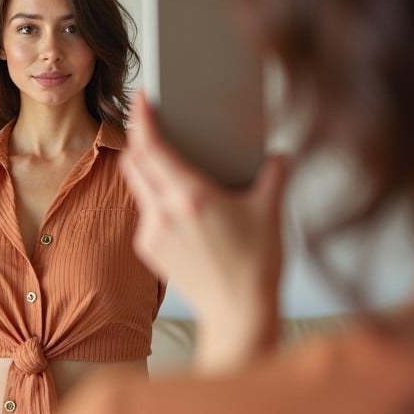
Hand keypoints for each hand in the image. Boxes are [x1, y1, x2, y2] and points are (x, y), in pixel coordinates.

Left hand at [121, 92, 290, 373]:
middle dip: (138, 137)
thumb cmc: (257, 266)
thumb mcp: (271, 213)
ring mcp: (152, 232)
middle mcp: (164, 212)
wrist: (239, 315)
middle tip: (150, 121)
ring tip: (166, 159)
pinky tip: (177, 201)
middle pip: (134, 161)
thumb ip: (275, 175)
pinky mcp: (149, 250)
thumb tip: (279, 155)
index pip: (152, 147)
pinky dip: (154, 198)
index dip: (142, 119)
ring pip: (137, 186)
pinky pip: (145, 212)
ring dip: (145, 167)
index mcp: (192, 196)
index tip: (141, 99)